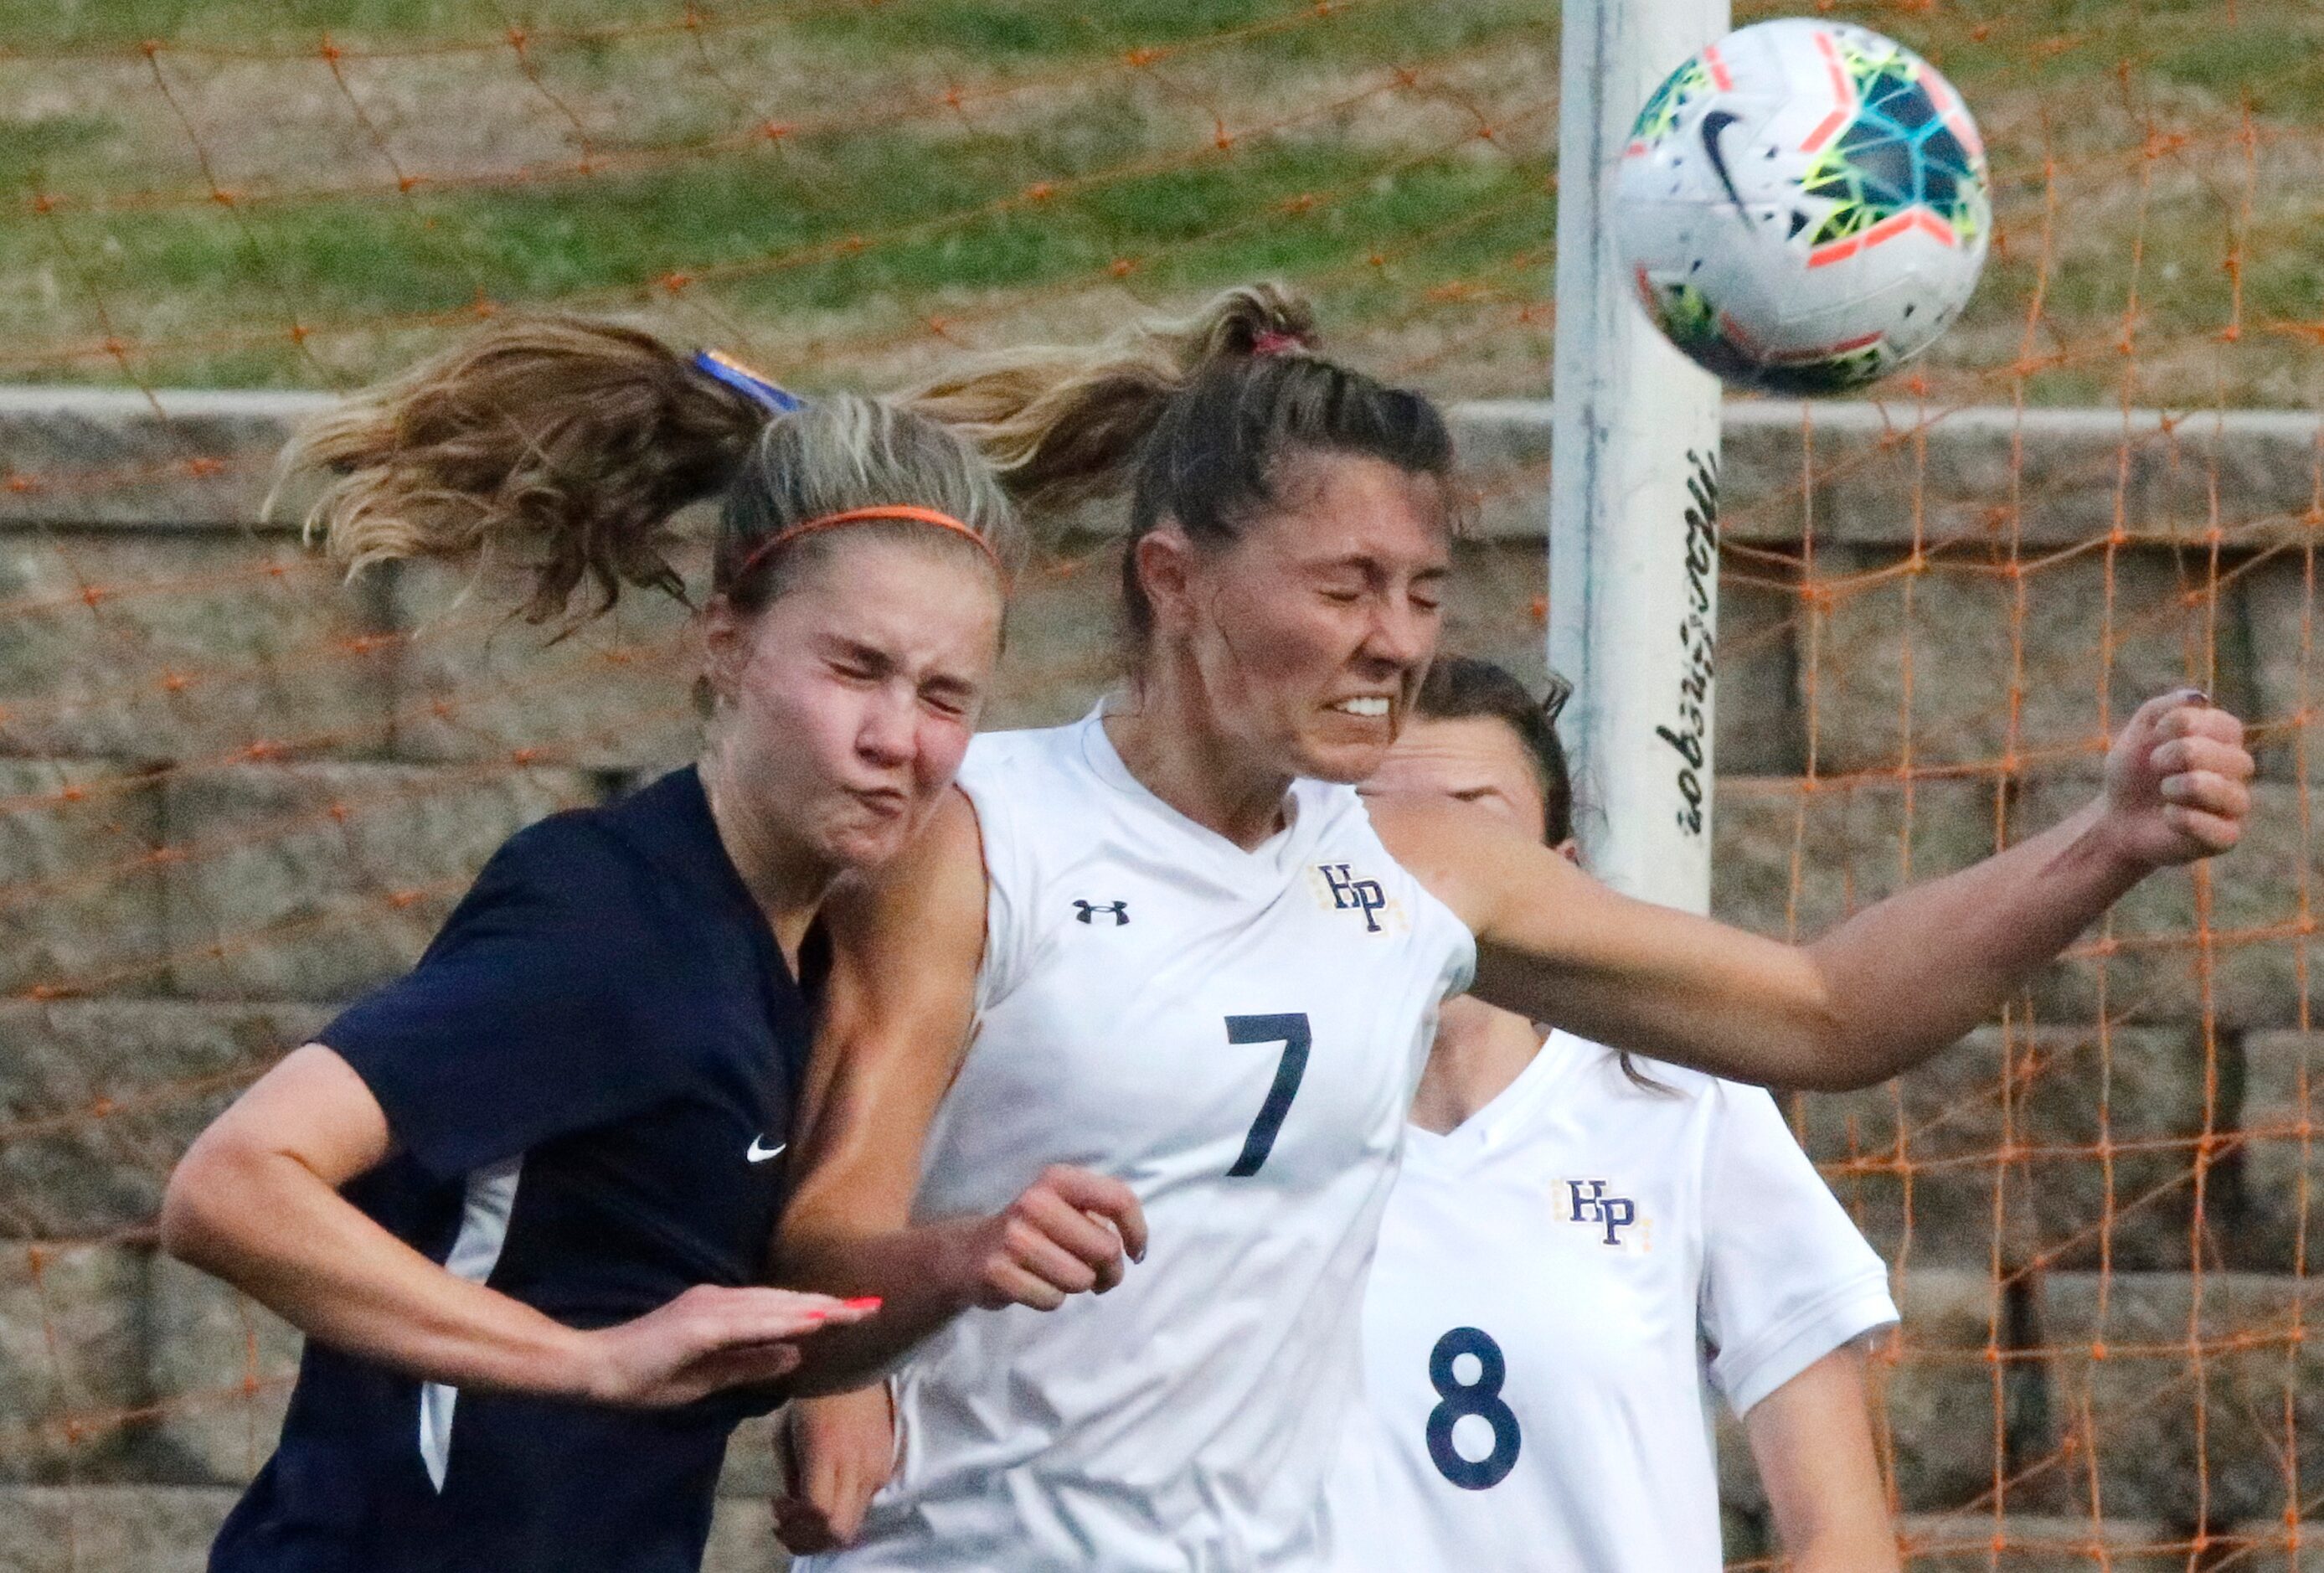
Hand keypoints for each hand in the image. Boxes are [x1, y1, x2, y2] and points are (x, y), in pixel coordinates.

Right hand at [579, 1284, 876, 1407]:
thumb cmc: (646, 1377)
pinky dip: (781, 1320)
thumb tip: (795, 1352)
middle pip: (786, 1302)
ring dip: (815, 1308)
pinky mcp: (698, 1324)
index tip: (859, 1313)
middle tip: (874, 1306)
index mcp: (723, 1313)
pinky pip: (748, 1322)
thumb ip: (750, 1363)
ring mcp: (709, 1308)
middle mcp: (721, 1301)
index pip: (781, 1311)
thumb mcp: (709, 1378)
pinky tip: (809, 1322)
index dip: (821, 1311)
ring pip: (773, 1306)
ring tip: (853, 1311)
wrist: (597, 1371)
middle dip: (831, 1305)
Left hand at [774, 1385, 897, 1553]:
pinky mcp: (887, 1465)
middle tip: (791, 1518)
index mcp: (825, 1456)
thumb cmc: (811, 1398)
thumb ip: (791, 1476)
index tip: (778, 1505)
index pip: (818, 1514)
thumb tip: (798, 1503)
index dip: (796, 1523)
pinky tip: (832, 1488)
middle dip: (811, 1535)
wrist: (852, 1367)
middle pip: (840, 1529)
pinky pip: (867, 1500)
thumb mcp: (784, 1436)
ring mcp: (876, 1468)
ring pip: (855, 1521)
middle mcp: (856, 1468)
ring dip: (829, 1524)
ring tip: (810, 1505)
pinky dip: (846, 1506)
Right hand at [952, 1164, 1147, 1311]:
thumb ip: (1102, 1213)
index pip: (1119, 1199)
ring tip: (1060, 1275)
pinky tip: (1036, 1284)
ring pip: (1081, 1279)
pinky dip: (1051, 1299)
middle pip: (1105, 1248)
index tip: (1135, 1253)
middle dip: (1110, 1271)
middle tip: (1099, 1274)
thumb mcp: (1066, 1205)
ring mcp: (1014, 1237)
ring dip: (1079, 1285)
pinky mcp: (998, 1271)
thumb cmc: (1035, 1229)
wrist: (969, 1251)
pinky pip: (1053, 1300)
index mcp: (1058, 1179)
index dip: (1137, 1231)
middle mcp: (1035, 1202)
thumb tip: (1134, 1249)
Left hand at [2098, 690, 2253, 868]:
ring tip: (2164, 790)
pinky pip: (2220, 830)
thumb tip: (2199, 699)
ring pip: (2228, 793)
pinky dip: (2184, 819)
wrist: (2116, 818)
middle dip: (2182, 755)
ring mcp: (2234, 806)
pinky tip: (2168, 815)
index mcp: (2224, 742)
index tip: (2156, 733)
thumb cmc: (2134, 773)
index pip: (2227, 726)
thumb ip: (2161, 709)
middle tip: (2155, 763)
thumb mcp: (2137, 733)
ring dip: (2183, 787)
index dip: (2186, 725)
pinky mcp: (2225, 838)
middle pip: (2232, 757)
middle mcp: (2237, 773)